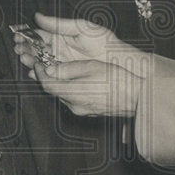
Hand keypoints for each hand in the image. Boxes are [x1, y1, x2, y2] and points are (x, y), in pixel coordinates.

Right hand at [15, 14, 148, 73]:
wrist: (119, 62)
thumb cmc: (104, 42)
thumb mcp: (81, 28)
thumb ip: (59, 24)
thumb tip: (38, 16)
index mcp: (63, 35)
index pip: (40, 34)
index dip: (28, 35)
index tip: (18, 36)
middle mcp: (60, 48)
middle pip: (37, 48)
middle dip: (26, 48)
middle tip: (18, 49)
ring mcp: (62, 62)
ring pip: (41, 61)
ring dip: (30, 60)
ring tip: (24, 59)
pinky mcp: (66, 74)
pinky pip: (49, 74)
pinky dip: (40, 73)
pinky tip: (34, 72)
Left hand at [29, 58, 143, 117]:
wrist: (137, 97)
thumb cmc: (118, 80)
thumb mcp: (91, 66)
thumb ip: (68, 69)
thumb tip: (51, 69)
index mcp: (73, 93)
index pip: (47, 84)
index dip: (39, 73)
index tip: (37, 63)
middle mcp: (75, 105)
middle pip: (54, 91)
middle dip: (48, 78)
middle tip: (46, 64)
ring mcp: (83, 111)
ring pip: (64, 96)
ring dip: (60, 85)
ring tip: (62, 71)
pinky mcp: (90, 112)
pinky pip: (74, 101)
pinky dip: (71, 91)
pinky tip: (77, 82)